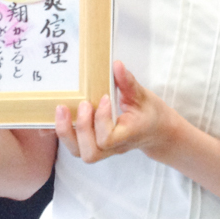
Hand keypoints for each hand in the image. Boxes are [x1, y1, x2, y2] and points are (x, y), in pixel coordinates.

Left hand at [55, 60, 178, 163]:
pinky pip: (76, 147)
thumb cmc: (150, 113)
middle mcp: (114, 147)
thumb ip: (128, 82)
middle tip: (83, 104)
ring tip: (63, 109)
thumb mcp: (143, 96)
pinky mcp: (95, 145)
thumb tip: (116, 65)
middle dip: (81, 128)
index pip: (108, 138)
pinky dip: (65, 132)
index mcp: (128, 135)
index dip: (101, 119)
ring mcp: (104, 149)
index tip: (105, 97)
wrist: (157, 131)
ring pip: (80, 153)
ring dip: (67, 132)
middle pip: (91, 153)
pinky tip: (63, 114)